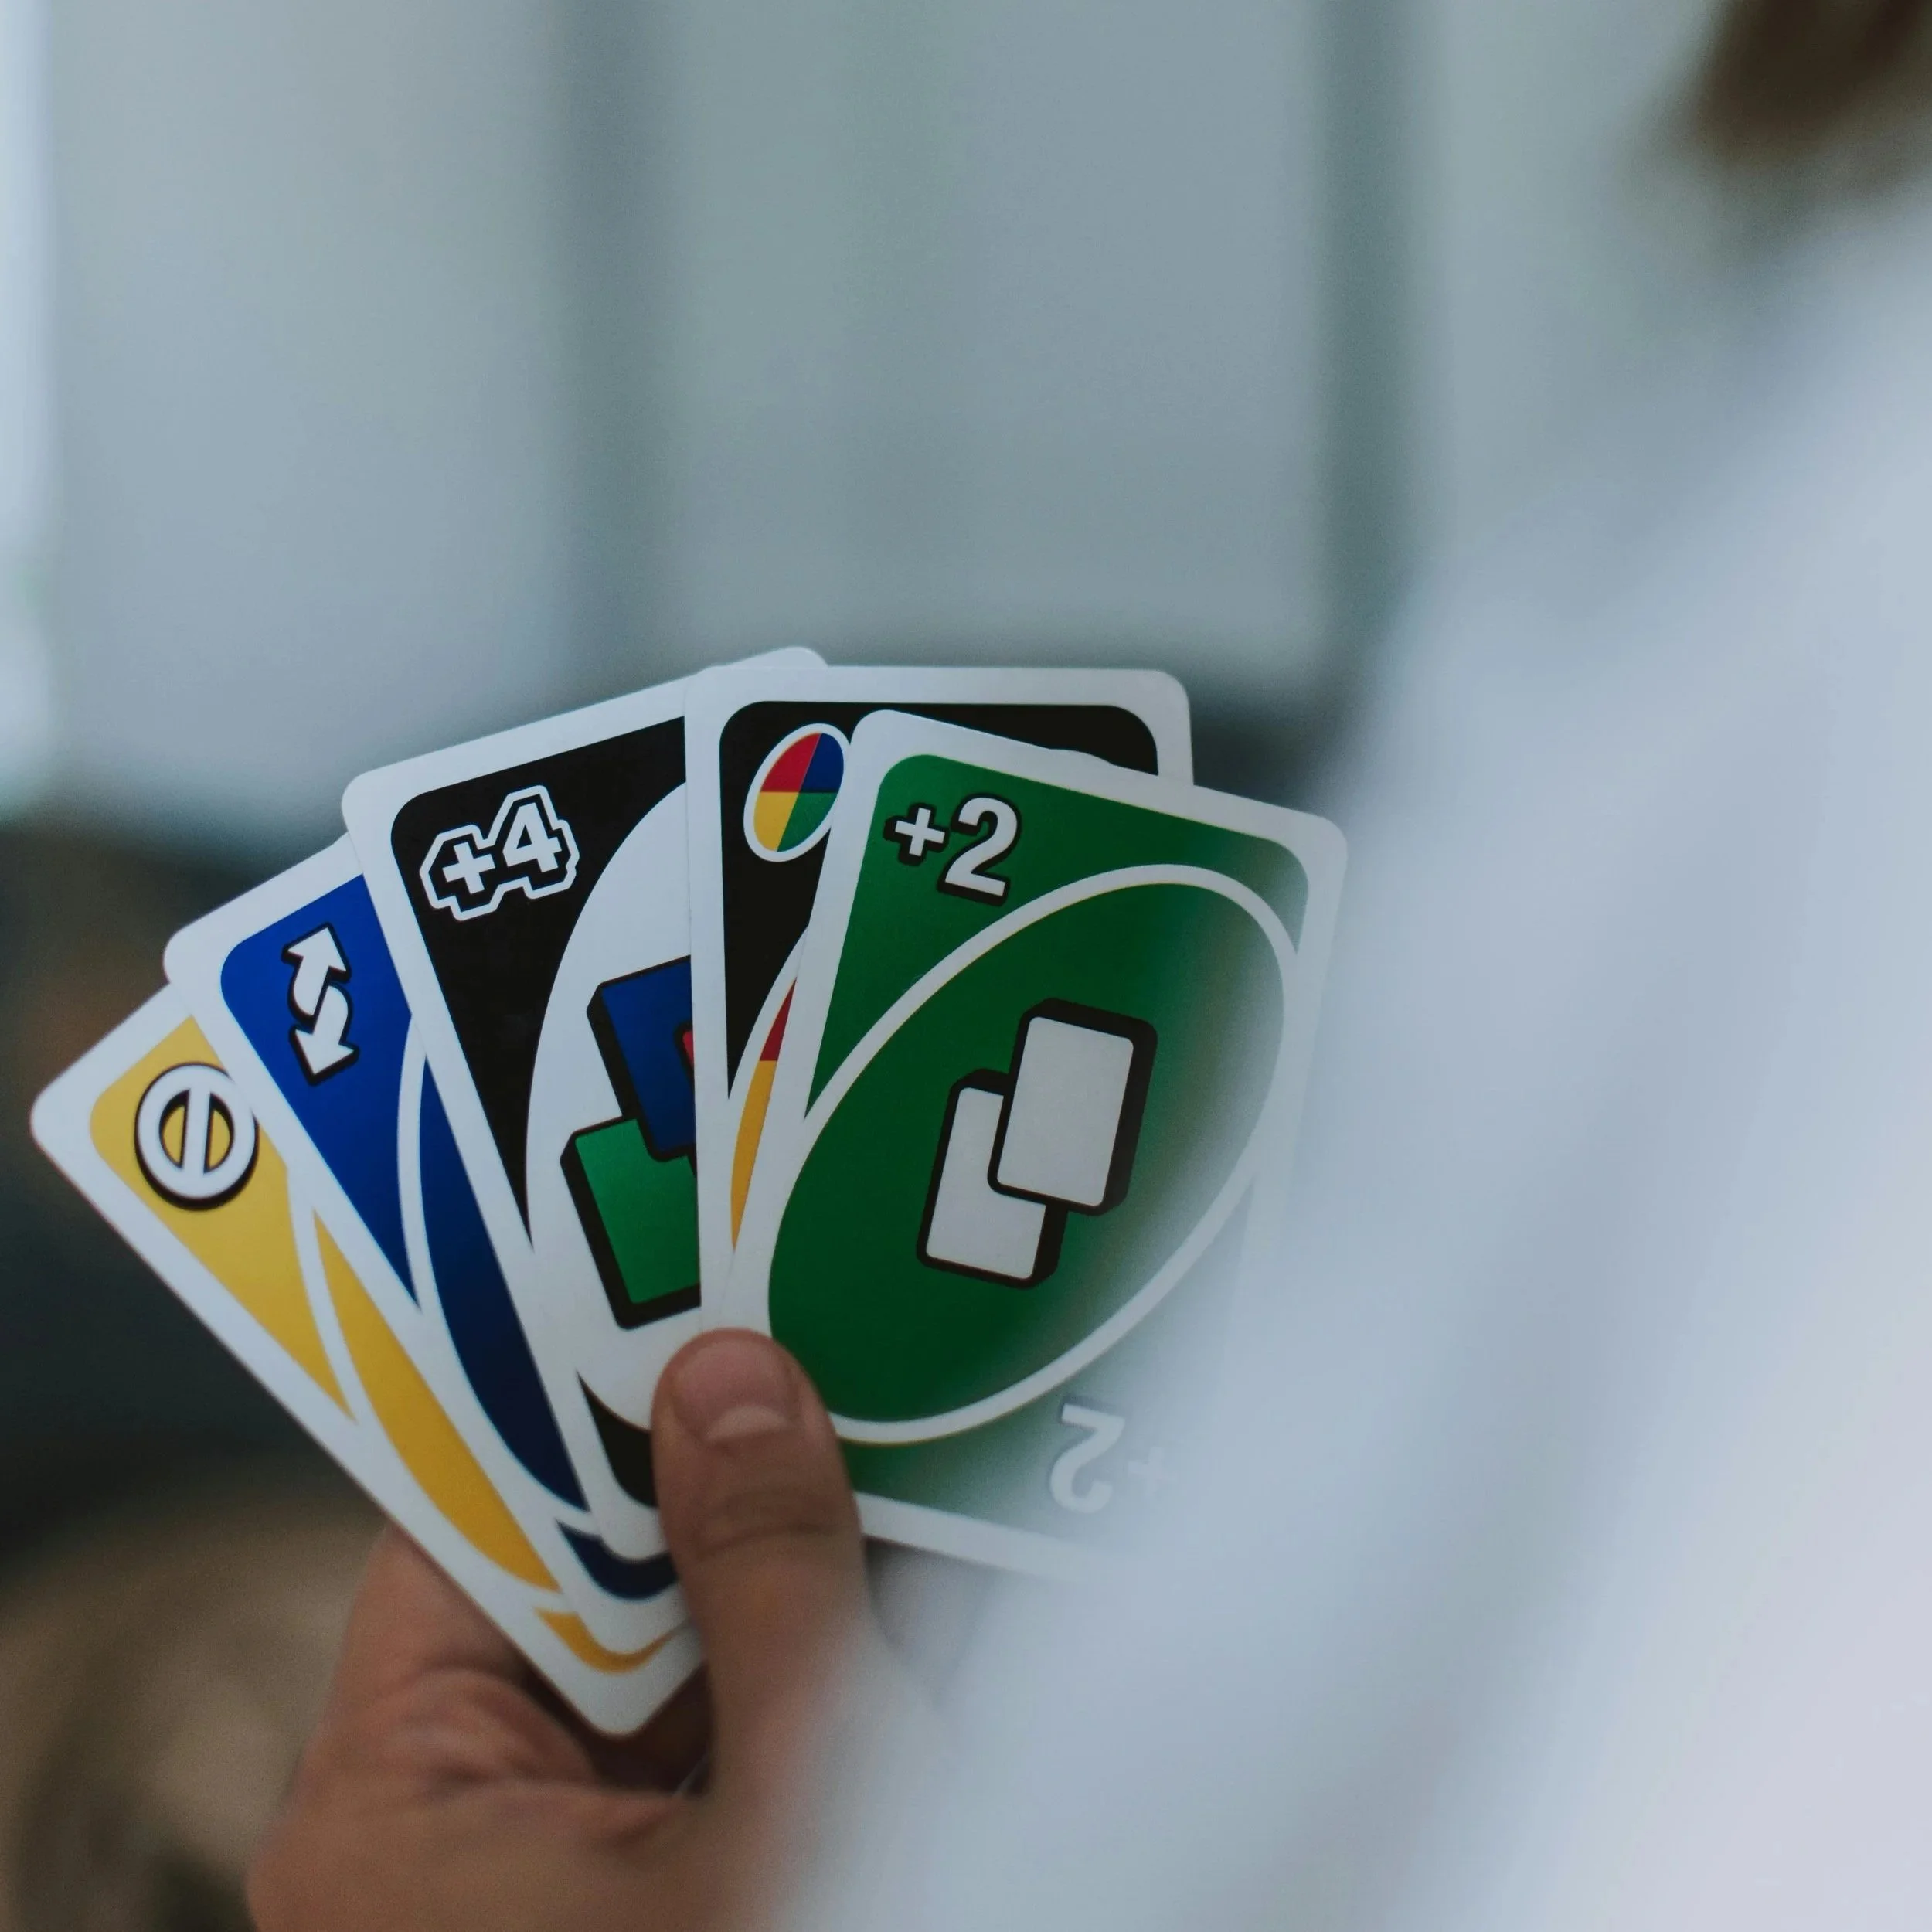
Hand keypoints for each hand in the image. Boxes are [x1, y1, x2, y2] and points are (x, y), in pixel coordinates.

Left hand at [248, 1330, 870, 1931]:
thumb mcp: (795, 1802)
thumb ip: (770, 1584)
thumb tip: (738, 1387)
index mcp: (386, 1814)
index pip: (466, 1520)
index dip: (573, 1395)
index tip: (664, 1286)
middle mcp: (424, 1833)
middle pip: (572, 1579)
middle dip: (703, 1491)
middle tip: (810, 1378)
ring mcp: (520, 1867)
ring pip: (646, 1654)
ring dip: (760, 1584)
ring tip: (866, 1489)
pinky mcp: (610, 1889)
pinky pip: (683, 1728)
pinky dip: (774, 1674)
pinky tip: (874, 1604)